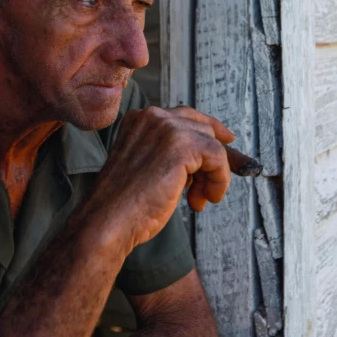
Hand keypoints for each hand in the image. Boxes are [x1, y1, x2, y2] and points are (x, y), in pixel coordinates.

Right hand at [82, 105, 261, 253]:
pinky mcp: (182, 145)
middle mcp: (153, 116)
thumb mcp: (148, 167)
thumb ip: (173, 154)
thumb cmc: (125, 204)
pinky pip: (218, 157)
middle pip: (202, 128)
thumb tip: (214, 154)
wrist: (108, 220)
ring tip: (199, 198)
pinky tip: (205, 198)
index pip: (185, 116)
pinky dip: (219, 180)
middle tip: (205, 190)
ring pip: (212, 144)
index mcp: (140, 119)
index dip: (210, 130)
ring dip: (213, 175)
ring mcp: (167, 127)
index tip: (227, 141)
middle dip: (210, 160)